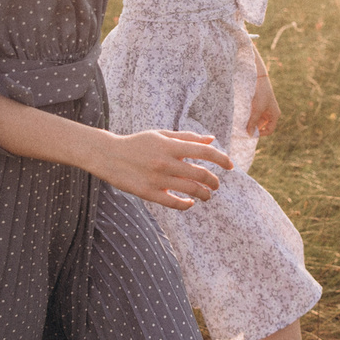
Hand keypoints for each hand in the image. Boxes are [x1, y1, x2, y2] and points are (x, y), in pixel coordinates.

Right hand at [89, 130, 230, 210]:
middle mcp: (166, 162)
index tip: (230, 166)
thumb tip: (211, 140)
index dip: (222, 159)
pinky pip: (173, 203)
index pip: (205, 152)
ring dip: (204, 194)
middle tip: (216, 184)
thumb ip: (187, 138)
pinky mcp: (148, 193)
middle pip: (201, 174)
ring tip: (207, 195)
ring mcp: (157, 179)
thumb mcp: (161, 135)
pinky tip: (189, 203)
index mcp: (171, 146)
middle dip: (214, 181)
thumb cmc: (138, 143)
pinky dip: (186, 205)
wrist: (108, 155)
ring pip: (191, 190)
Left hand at [248, 67, 279, 137]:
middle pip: (261, 126)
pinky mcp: (258, 105)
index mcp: (274, 115)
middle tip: (244, 130)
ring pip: (256, 120)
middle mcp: (270, 113)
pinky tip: (242, 117)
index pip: (269, 130)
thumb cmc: (262, 94)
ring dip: (250, 122)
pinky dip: (248, 116)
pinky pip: (253, 114)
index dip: (261, 133)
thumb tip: (249, 134)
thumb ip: (253, 122)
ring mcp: (264, 109)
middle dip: (253, 127)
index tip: (251, 133)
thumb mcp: (257, 109)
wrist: (258, 79)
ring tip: (242, 123)